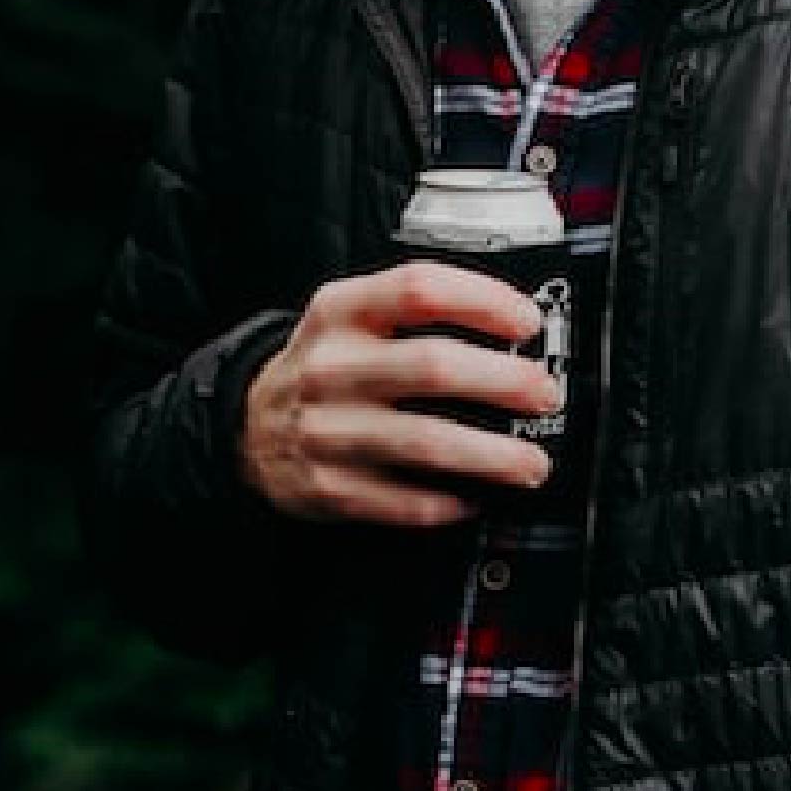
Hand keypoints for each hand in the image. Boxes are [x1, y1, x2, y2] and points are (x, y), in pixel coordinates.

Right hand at [240, 260, 559, 526]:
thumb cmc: (326, 365)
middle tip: (545, 393)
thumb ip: (415, 310)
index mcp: (340, 311)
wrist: (246, 427)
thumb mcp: (349, 316)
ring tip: (532, 462)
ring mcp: (327, 431)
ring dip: (493, 455)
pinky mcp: (329, 488)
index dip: (483, 301)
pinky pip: (405, 500)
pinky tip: (477, 494)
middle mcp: (330, 367)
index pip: (420, 289)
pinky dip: (450, 501)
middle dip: (505, 382)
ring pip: (426, 442)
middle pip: (433, 366)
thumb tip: (513, 326)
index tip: (527, 321)